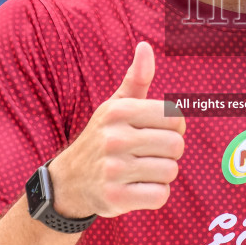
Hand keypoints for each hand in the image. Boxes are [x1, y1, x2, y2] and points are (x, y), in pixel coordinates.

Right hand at [47, 41, 185, 218]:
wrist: (69, 182)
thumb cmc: (103, 138)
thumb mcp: (115, 106)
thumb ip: (136, 78)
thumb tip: (145, 46)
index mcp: (118, 112)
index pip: (175, 117)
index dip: (173, 127)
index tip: (155, 132)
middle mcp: (114, 138)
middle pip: (176, 145)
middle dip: (169, 152)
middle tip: (148, 155)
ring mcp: (113, 169)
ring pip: (170, 171)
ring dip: (161, 174)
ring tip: (140, 171)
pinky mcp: (115, 197)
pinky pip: (160, 196)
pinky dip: (155, 195)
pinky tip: (137, 188)